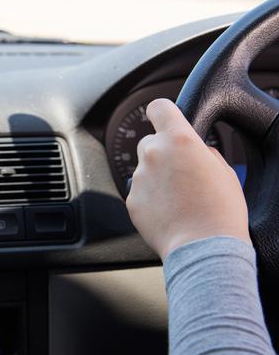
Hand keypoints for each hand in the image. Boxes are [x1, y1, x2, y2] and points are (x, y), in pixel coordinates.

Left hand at [126, 99, 249, 259]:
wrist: (203, 246)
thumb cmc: (220, 210)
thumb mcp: (224, 171)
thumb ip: (203, 152)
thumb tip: (196, 151)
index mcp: (179, 140)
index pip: (159, 108)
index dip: (162, 112)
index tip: (163, 117)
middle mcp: (153, 154)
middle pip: (150, 142)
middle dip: (163, 152)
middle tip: (181, 172)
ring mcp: (139, 177)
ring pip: (145, 169)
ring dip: (157, 177)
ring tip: (179, 198)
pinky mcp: (131, 199)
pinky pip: (140, 191)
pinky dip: (150, 198)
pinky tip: (169, 211)